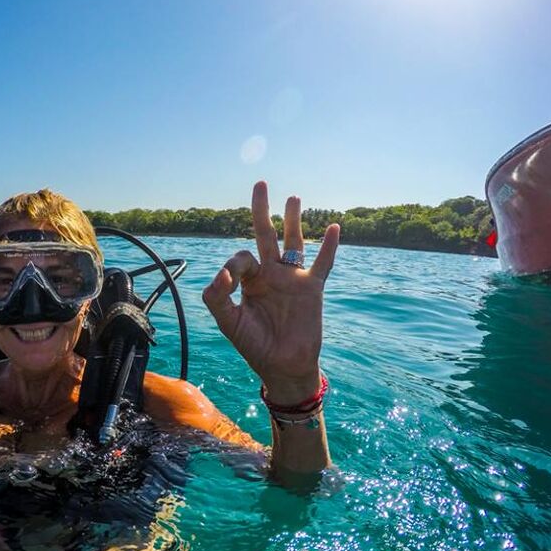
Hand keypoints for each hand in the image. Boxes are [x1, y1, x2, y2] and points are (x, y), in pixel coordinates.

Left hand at [202, 181, 339, 404]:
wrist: (282, 366)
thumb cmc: (254, 345)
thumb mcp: (228, 321)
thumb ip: (217, 297)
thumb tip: (222, 273)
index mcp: (249, 280)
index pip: (241, 257)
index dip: (233, 265)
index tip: (228, 283)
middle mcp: (270, 274)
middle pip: (265, 234)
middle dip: (261, 209)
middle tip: (260, 184)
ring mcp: (292, 279)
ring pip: (293, 241)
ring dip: (292, 219)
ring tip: (293, 197)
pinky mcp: (312, 288)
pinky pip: (322, 263)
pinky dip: (328, 246)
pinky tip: (333, 227)